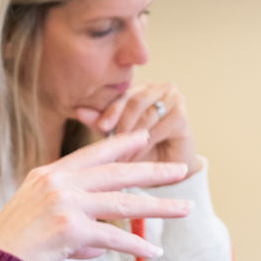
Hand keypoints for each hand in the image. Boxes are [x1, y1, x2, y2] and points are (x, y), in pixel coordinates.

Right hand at [0, 131, 190, 260]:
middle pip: (116, 173)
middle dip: (153, 172)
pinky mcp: (69, 229)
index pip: (92, 155)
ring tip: (185, 209)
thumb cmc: (10, 250)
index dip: (121, 146)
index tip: (144, 138)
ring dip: (160, 207)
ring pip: (123, 203)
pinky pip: (113, 236)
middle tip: (181, 171)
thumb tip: (101, 245)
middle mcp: (56, 183)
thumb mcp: (37, 222)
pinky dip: (136, 245)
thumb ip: (72, 226)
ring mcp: (63, 204)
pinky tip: (155, 251)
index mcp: (47, 175)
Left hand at [75, 81, 195, 167]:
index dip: (111, 110)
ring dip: (132, 140)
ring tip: (122, 157)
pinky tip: (136, 158)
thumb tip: (79, 110)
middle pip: (135, 102)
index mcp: (142, 89)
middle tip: (112, 147)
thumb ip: (101, 122)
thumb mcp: (117, 135)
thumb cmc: (142, 151)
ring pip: (146, 116)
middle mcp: (160, 89)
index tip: (101, 126)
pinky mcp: (182, 116)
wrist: (168, 172)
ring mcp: (174, 99)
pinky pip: (158, 128)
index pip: (124, 95)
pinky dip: (145, 145)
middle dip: (122, 126)